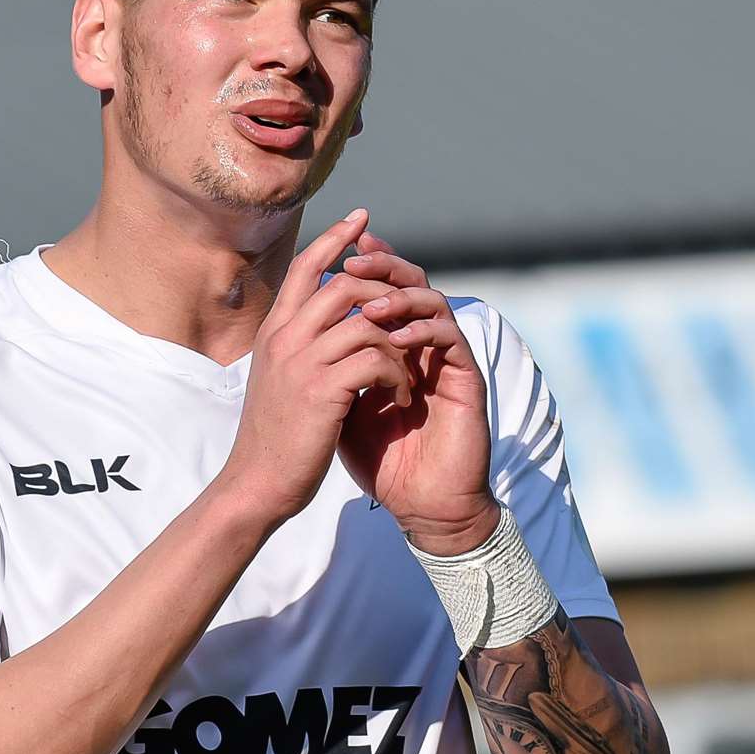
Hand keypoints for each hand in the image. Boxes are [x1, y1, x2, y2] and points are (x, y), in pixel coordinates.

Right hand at [220, 210, 414, 523]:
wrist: (257, 483)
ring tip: (407, 369)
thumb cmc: (274, 436)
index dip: (334, 238)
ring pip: (365, 319)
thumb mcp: (279, 378)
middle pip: (341, 283)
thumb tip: (325, 321)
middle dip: (383, 289)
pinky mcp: (324, 390)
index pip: (304, 267)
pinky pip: (377, 359)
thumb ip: (299, 345)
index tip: (361, 218)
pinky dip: (397, 374)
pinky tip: (401, 396)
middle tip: (409, 308)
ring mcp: (302, 362)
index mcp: (274, 332)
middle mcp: (284, 338)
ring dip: (397, 340)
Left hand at [337, 229, 499, 554]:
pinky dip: (423, 332)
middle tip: (355, 262)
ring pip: (433, 303)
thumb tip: (287, 332)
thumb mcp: (339, 406)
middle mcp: (422, 345)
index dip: (362, 265)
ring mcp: (446, 360)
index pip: (380, 289)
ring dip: (401, 297)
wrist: (418, 504)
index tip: (336, 250)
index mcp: (392, 345)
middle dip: (382, 267)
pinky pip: (451, 340)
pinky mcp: (466, 380)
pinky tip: (397, 338)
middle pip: (410, 282)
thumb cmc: (380, 459)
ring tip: (371, 308)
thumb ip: (324, 368)